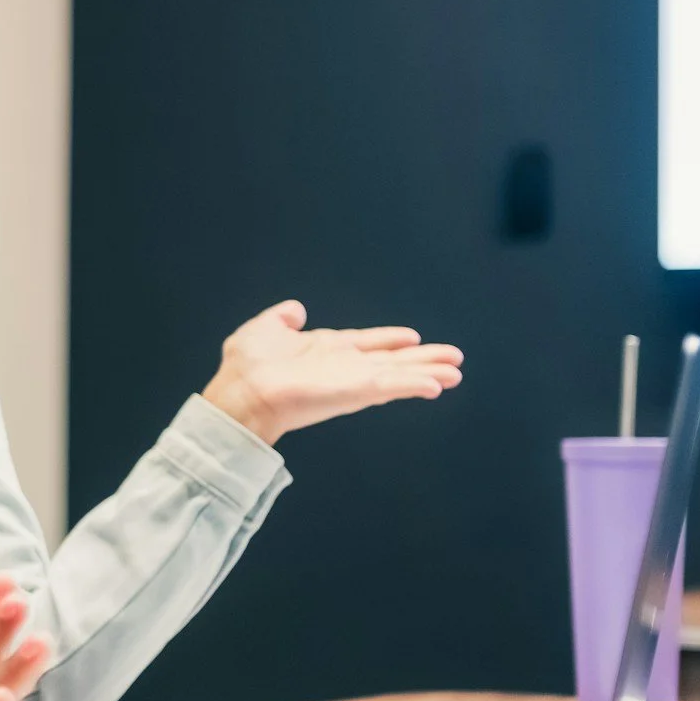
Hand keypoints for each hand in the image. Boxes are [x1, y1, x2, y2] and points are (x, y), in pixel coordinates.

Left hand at [200, 300, 464, 445]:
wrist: (243, 392)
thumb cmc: (248, 367)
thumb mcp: (265, 329)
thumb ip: (282, 318)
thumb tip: (295, 309)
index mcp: (327, 350)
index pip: (368, 344)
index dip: (391, 341)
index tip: (414, 337)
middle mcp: (345, 366)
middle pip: (393, 361)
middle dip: (423, 360)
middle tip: (453, 360)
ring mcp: (353, 380)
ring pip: (399, 375)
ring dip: (428, 373)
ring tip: (456, 373)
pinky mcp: (357, 392)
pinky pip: (392, 387)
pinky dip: (415, 385)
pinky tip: (437, 384)